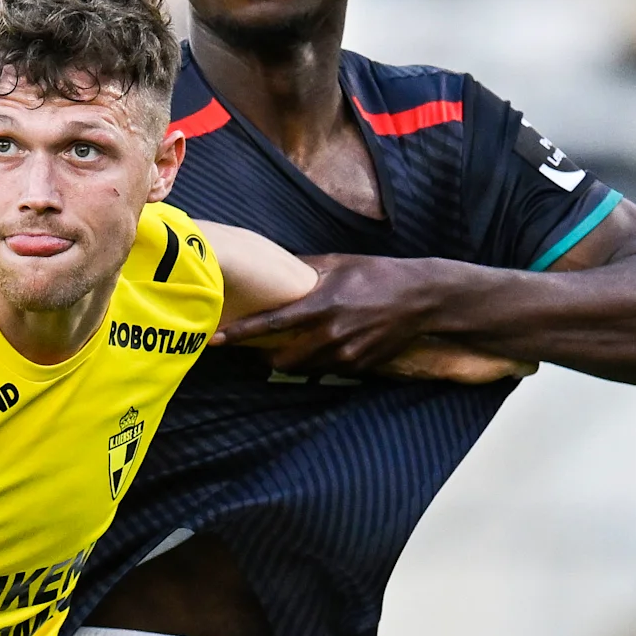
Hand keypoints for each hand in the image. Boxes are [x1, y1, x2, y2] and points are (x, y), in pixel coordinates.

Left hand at [220, 253, 484, 379]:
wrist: (419, 297)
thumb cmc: (375, 274)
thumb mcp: (338, 263)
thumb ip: (303, 268)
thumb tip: (272, 265)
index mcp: (321, 305)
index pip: (271, 324)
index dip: (240, 333)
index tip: (216, 339)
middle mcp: (331, 334)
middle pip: (282, 360)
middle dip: (267, 358)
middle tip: (259, 350)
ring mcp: (346, 354)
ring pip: (303, 370)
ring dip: (291, 363)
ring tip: (288, 350)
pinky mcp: (359, 367)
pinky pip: (327, 372)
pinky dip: (318, 364)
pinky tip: (322, 349)